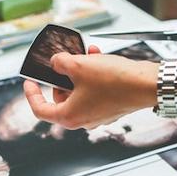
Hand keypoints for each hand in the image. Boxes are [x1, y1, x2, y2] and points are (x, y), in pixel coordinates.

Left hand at [24, 47, 158, 129]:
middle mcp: (83, 120)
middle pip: (61, 98)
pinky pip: (94, 91)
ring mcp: (98, 115)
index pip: (40, 110)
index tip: (30, 82)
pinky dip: (93, 76)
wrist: (146, 84)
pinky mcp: (110, 108)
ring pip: (79, 92)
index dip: (31, 94)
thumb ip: (60, 63)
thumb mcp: (78, 65)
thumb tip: (56, 62)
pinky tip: (98, 58)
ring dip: (80, 72)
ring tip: (85, 55)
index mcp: (69, 117)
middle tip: (64, 62)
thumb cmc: (115, 81)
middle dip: (61, 77)